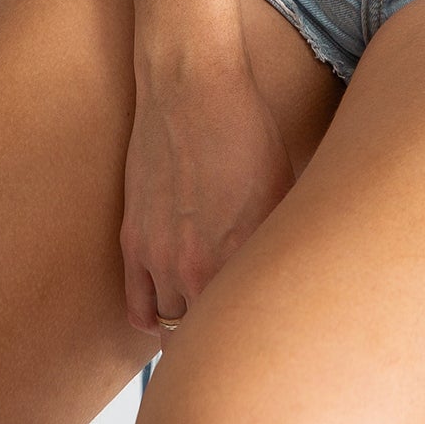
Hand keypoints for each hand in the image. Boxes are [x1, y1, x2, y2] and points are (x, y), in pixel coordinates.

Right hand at [121, 55, 296, 338]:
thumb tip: (291, 275)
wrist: (191, 86)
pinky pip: (137, 307)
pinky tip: (171, 315)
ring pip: (170, 328)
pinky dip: (154, 319)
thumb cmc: (245, 130)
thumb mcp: (281, 189)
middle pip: (205, 337)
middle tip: (241, 335)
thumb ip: (278, 244)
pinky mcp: (132, 239)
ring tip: (208, 325)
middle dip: (222, 338)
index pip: (244, 327)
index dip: (259, 336)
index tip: (269, 336)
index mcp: (236, 258)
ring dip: (188, 329)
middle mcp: (193, 267)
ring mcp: (157, 256)